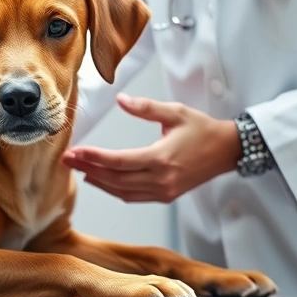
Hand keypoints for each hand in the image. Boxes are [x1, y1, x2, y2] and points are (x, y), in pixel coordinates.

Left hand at [62, 94, 241, 202]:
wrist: (228, 150)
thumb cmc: (203, 130)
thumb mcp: (175, 112)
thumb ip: (145, 107)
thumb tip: (120, 99)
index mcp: (162, 158)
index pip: (119, 162)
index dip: (94, 158)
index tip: (75, 152)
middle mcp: (161, 179)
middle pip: (115, 179)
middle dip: (88, 169)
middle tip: (68, 160)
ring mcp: (164, 190)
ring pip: (122, 191)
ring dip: (99, 181)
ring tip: (79, 169)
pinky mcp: (166, 195)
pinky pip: (133, 196)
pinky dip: (114, 190)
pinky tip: (101, 181)